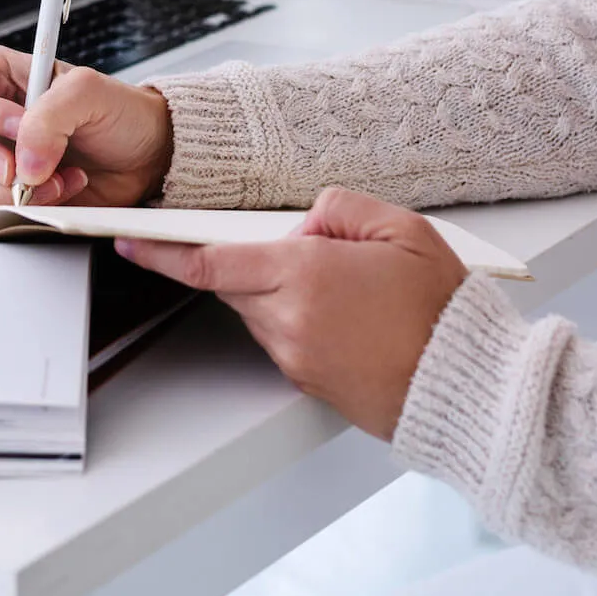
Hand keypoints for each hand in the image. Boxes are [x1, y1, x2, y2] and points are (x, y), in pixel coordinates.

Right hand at [0, 46, 173, 208]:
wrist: (147, 155)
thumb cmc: (118, 113)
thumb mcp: (87, 93)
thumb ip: (48, 117)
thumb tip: (21, 162)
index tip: (18, 125)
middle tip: (16, 163)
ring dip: (9, 186)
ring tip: (55, 175)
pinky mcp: (4, 193)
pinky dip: (24, 205)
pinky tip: (58, 188)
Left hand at [116, 187, 467, 439]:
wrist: (469, 387)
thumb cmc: (442, 308)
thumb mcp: (399, 228)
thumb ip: (339, 208)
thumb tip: (304, 223)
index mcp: (302, 276)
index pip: (210, 261)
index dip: (161, 252)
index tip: (127, 241)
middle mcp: (288, 321)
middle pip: (236, 282)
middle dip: (252, 260)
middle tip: (313, 252)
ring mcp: (296, 357)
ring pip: (260, 309)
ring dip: (281, 290)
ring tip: (350, 287)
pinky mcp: (309, 381)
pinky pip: (283, 337)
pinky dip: (299, 317)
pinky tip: (349, 314)